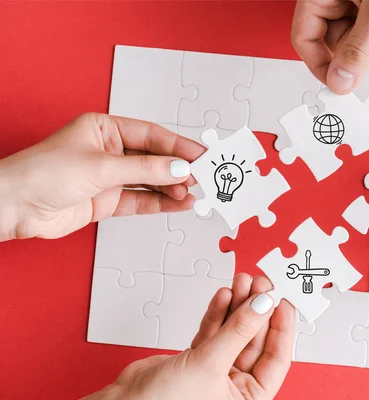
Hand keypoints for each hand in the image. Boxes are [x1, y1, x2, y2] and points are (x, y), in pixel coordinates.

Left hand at [0, 113, 204, 240]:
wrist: (14, 207)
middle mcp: (109, 151)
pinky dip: (160, 203)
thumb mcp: (101, 167)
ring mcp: (110, 177)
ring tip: (194, 193)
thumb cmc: (42, 173)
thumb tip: (178, 169)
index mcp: (105, 128)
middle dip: (179, 168)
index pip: (152, 135)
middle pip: (154, 158)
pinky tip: (178, 203)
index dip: (179, 145)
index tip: (202, 154)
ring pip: (150, 181)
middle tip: (204, 176)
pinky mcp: (107, 201)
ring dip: (173, 188)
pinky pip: (141, 201)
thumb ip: (144, 170)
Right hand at [85, 274, 294, 399]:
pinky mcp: (197, 360)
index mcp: (249, 399)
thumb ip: (238, 331)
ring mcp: (216, 371)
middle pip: (254, 340)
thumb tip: (263, 305)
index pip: (276, 359)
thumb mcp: (210, 364)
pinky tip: (225, 296)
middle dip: (256, 310)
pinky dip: (218, 314)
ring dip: (238, 307)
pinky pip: (214, 333)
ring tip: (242, 282)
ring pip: (234, 333)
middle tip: (260, 284)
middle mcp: (235, 387)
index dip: (281, 327)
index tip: (283, 301)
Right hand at [292, 0, 368, 93]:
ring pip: (348, 32)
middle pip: (326, 37)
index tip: (337, 83)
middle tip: (368, 55)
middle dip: (349, 48)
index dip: (319, 65)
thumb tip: (341, 80)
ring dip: (368, 37)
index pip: (304, 38)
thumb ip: (360, 49)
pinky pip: (365, 22)